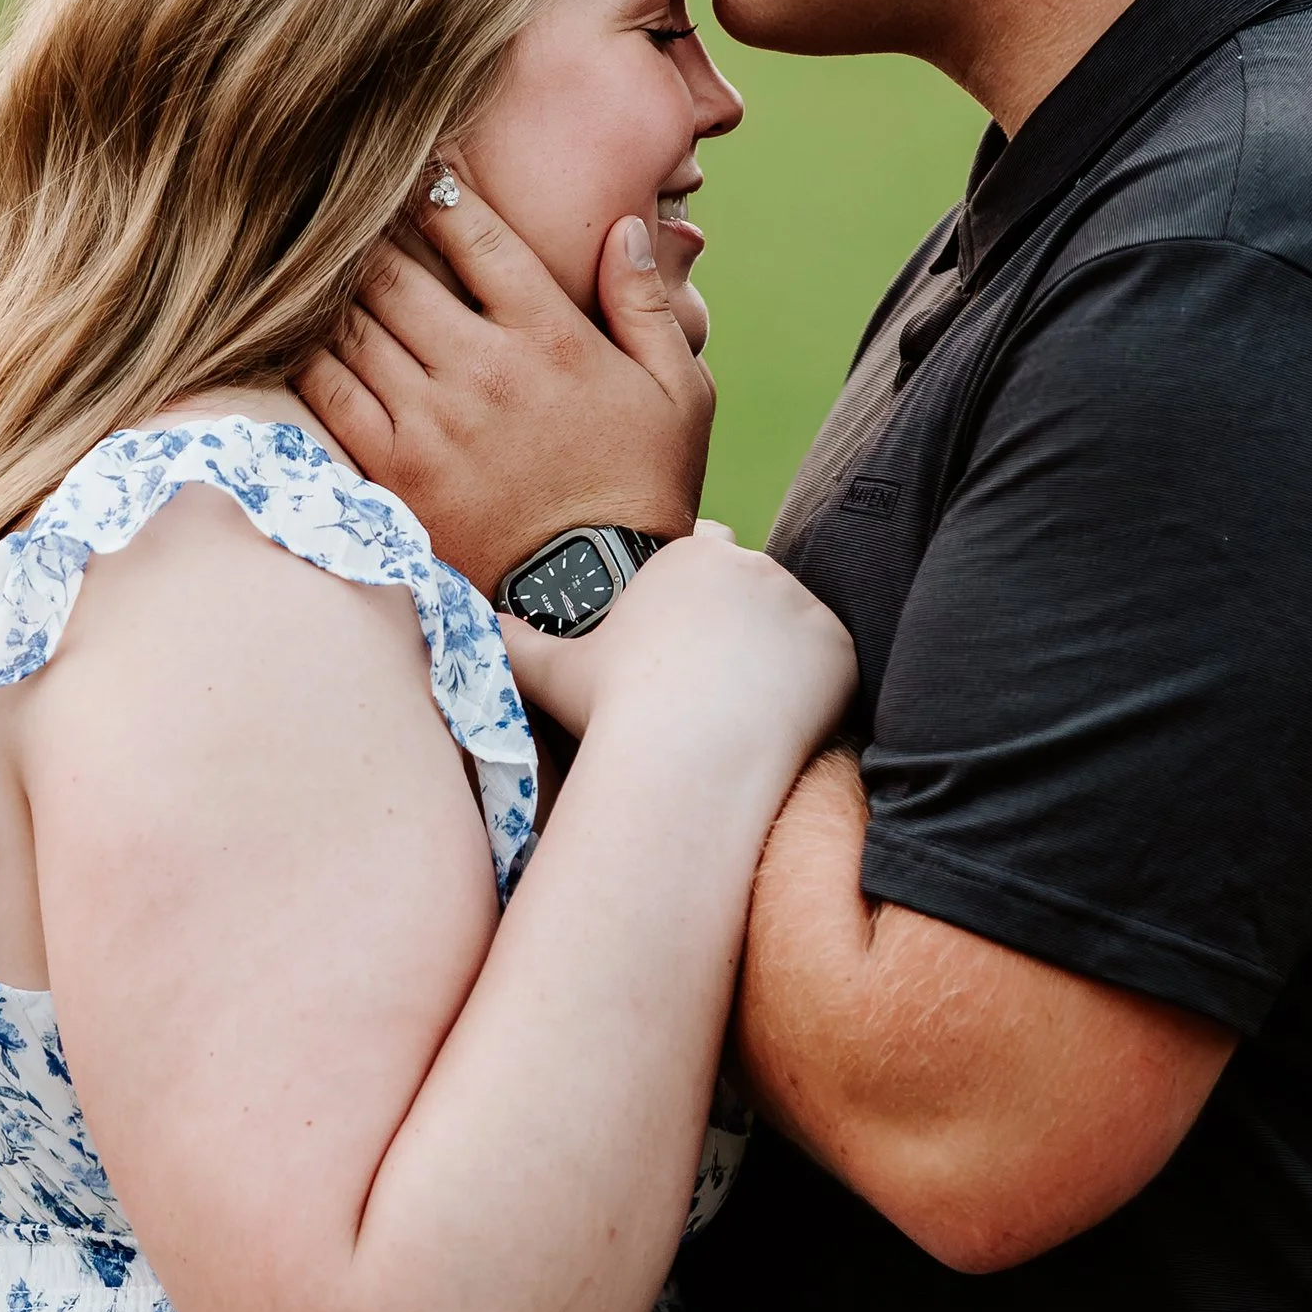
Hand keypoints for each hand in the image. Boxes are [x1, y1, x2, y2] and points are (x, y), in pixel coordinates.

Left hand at [294, 166, 714, 596]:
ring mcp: (431, 419)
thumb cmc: (642, 486)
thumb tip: (623, 226)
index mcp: (550, 335)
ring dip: (329, 283)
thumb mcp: (679, 390)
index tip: (417, 164)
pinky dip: (306, 351)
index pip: (473, 231)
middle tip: (343, 203)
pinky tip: (297, 330)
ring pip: (351, 321)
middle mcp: (483, 367)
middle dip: (365, 227)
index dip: (435, 186)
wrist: (596, 596)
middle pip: (393, 267)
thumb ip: (646, 302)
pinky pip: (327, 390)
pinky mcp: (392, 468)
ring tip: (312, 257)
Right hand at [502, 528, 855, 768]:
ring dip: (782, 653)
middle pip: (755, 586)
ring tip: (753, 707)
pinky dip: (816, 688)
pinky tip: (784, 721)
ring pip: (794, 623)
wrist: (687, 760)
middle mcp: (752, 564)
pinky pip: (832, 662)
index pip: (705, 551)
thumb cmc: (616, 710)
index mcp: (690, 556)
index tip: (690, 638)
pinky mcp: (838, 647)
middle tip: (721, 680)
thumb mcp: (552, 670)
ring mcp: (800, 603)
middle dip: (743, 623)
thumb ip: (512, 640)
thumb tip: (472, 624)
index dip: (698, 596)